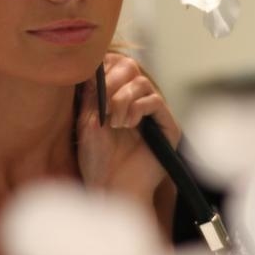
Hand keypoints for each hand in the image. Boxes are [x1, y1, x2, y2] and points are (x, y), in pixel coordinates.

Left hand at [76, 54, 181, 202]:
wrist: (110, 189)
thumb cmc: (96, 162)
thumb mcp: (87, 122)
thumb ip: (90, 94)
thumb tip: (91, 65)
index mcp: (116, 98)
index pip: (116, 65)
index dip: (104, 68)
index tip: (93, 85)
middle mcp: (136, 102)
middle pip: (130, 67)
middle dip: (112, 83)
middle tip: (104, 107)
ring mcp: (153, 114)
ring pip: (142, 83)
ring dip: (123, 99)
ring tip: (115, 122)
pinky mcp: (167, 126)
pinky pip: (156, 100)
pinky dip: (138, 108)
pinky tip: (128, 125)